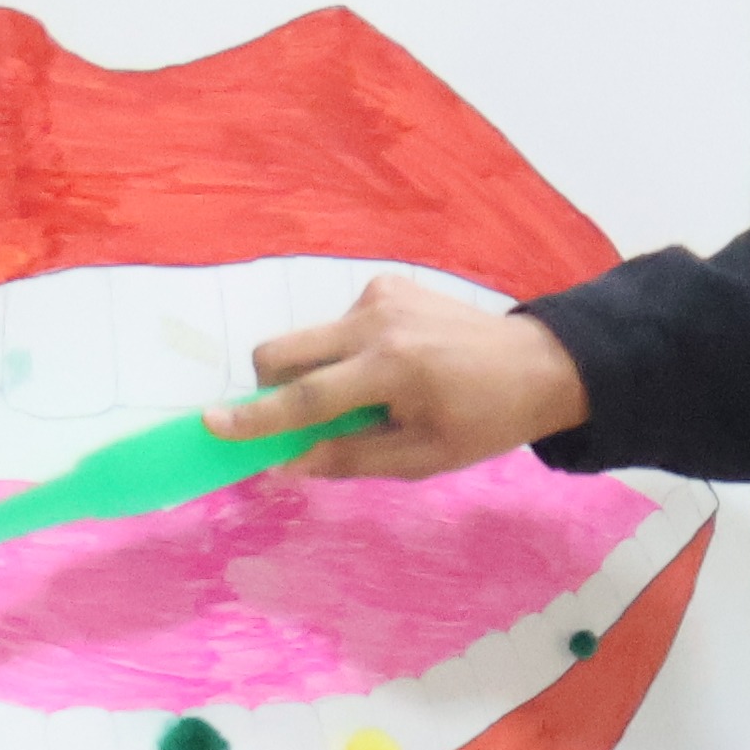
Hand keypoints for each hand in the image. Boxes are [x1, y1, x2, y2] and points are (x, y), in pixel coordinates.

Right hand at [204, 272, 588, 481]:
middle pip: (284, 352)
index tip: (212, 424)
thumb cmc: (483, 421)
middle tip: (305, 416)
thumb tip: (286, 464)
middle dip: (272, 386)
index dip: (256, 417)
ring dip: (319, 371)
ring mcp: (379, 296)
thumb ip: (349, 458)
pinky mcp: (385, 285)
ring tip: (373, 393)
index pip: (306, 398)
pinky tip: (391, 364)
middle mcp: (376, 322)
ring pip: (309, 340)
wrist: (538, 363)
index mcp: (391, 369)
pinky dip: (345, 351)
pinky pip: (337, 325)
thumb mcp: (422, 458)